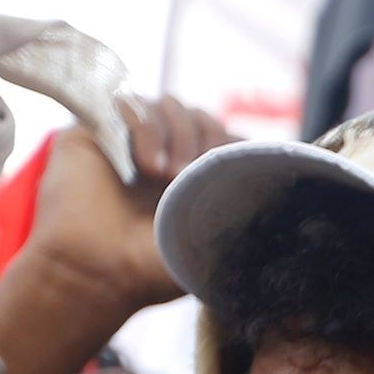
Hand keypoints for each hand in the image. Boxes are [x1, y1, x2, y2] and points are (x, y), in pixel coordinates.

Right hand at [20, 97, 230, 312]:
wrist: (97, 273)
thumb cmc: (150, 268)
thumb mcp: (212, 240)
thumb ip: (242, 210)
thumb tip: (280, 182)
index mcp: (190, 179)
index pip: (225, 137)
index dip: (235, 144)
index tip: (238, 171)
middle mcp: (161, 155)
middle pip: (202, 115)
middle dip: (210, 136)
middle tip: (191, 176)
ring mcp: (127, 140)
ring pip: (171, 103)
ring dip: (180, 133)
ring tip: (166, 175)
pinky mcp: (93, 128)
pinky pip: (131, 101)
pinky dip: (148, 126)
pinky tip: (146, 165)